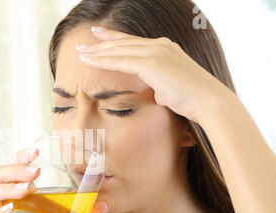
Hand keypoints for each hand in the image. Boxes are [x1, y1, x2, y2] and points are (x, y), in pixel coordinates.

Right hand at [0, 148, 107, 212]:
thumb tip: (102, 205)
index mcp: (15, 194)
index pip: (12, 168)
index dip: (20, 157)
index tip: (35, 152)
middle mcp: (1, 202)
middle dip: (16, 169)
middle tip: (36, 172)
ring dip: (7, 187)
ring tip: (27, 188)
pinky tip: (10, 209)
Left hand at [76, 26, 236, 123]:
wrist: (208, 101)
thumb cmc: (193, 100)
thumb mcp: (173, 90)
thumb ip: (161, 89)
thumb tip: (157, 94)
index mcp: (165, 49)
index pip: (134, 43)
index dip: (115, 39)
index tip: (99, 37)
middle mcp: (160, 46)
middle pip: (123, 42)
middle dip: (101, 42)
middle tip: (83, 41)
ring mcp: (156, 52)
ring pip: (118, 50)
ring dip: (97, 51)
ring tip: (79, 52)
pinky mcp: (151, 64)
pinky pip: (120, 61)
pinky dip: (102, 60)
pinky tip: (88, 61)